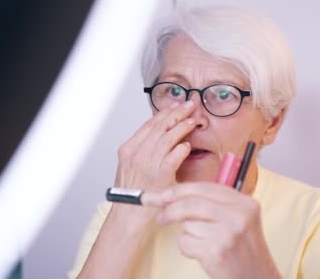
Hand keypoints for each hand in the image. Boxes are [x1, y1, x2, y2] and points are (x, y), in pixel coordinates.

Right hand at [111, 101, 196, 219]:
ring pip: (167, 138)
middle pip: (159, 127)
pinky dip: (181, 149)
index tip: (175, 105)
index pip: (149, 124)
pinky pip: (173, 156)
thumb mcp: (130, 167)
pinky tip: (187, 145)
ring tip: (192, 120)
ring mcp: (147, 163)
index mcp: (128, 149)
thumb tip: (160, 136)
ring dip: (181, 127)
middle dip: (176, 113)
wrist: (127, 215)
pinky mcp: (158, 175)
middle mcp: (136, 153)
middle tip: (189, 105)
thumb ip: (143, 151)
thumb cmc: (131, 193)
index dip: (164, 113)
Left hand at [154, 183, 280, 278]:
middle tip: (162, 217)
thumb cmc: (242, 250)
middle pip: (191, 203)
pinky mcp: (216, 252)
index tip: (164, 196)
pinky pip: (185, 243)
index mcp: (245, 203)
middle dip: (171, 210)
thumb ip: (211, 204)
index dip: (180, 190)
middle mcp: (238, 216)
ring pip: (187, 224)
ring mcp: (228, 234)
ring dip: (188, 234)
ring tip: (207, 244)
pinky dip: (188, 250)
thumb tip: (171, 195)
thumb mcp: (238, 220)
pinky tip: (205, 255)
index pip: (205, 188)